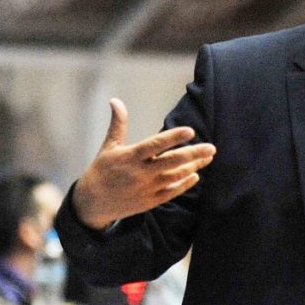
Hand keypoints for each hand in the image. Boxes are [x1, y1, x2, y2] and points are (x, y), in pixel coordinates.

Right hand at [72, 98, 215, 229]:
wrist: (92, 203)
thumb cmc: (102, 170)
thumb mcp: (109, 146)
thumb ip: (118, 124)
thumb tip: (116, 101)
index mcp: (130, 157)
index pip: (155, 145)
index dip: (173, 137)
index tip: (190, 131)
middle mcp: (140, 173)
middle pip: (171, 162)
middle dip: (193, 154)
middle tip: (212, 148)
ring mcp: (146, 188)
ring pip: (175, 177)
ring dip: (193, 167)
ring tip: (208, 158)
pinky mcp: (150, 201)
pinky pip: (171, 192)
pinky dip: (184, 184)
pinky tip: (196, 175)